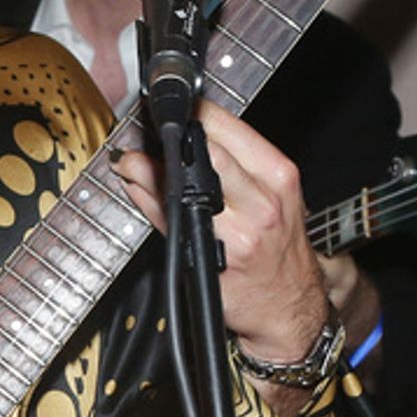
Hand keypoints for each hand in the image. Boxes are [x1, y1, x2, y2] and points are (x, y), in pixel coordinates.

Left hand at [111, 100, 326, 362]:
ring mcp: (234, 232)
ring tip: (128, 161)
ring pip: (179, 184)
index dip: (190, 112)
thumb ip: (237, 161)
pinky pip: (166, 219)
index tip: (169, 109)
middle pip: (202, 151)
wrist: (288, 307)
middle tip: (141, 131)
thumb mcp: (274, 195)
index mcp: (277, 176)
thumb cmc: (278, 246)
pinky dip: (144, 199)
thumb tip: (187, 127)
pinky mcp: (208, 257)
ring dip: (144, 167)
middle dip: (165, 137)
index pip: (226, 127)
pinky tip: (134, 188)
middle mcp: (259, 202)